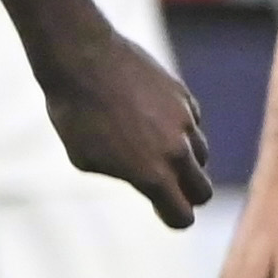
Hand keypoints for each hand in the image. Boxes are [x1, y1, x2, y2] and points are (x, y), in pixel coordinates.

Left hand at [42, 31, 212, 228]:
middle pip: (202, 190)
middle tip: (169, 189)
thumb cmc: (74, 114)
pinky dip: (181, 128)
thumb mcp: (88, 159)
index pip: (182, 216)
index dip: (173, 218)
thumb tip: (141, 174)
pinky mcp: (184, 95)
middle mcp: (176, 151)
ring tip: (158, 152)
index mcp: (152, 175)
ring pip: (202, 155)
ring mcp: (184, 120)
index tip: (163, 210)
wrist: (82, 58)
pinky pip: (193, 123)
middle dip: (188, 194)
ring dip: (186, 161)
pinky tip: (156, 120)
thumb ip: (124, 173)